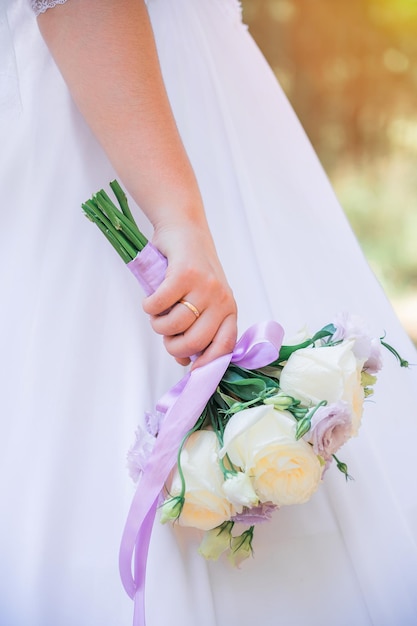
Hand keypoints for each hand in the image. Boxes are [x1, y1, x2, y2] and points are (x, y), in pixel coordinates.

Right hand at [142, 221, 237, 368]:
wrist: (185, 229)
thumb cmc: (191, 270)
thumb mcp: (203, 300)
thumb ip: (198, 329)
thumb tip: (185, 362)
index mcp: (229, 309)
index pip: (224, 346)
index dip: (207, 364)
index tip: (191, 372)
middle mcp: (221, 299)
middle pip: (195, 341)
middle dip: (173, 346)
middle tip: (164, 333)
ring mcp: (204, 286)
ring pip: (174, 324)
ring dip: (157, 324)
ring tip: (157, 313)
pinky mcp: (184, 273)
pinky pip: (160, 304)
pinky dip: (149, 306)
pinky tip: (150, 299)